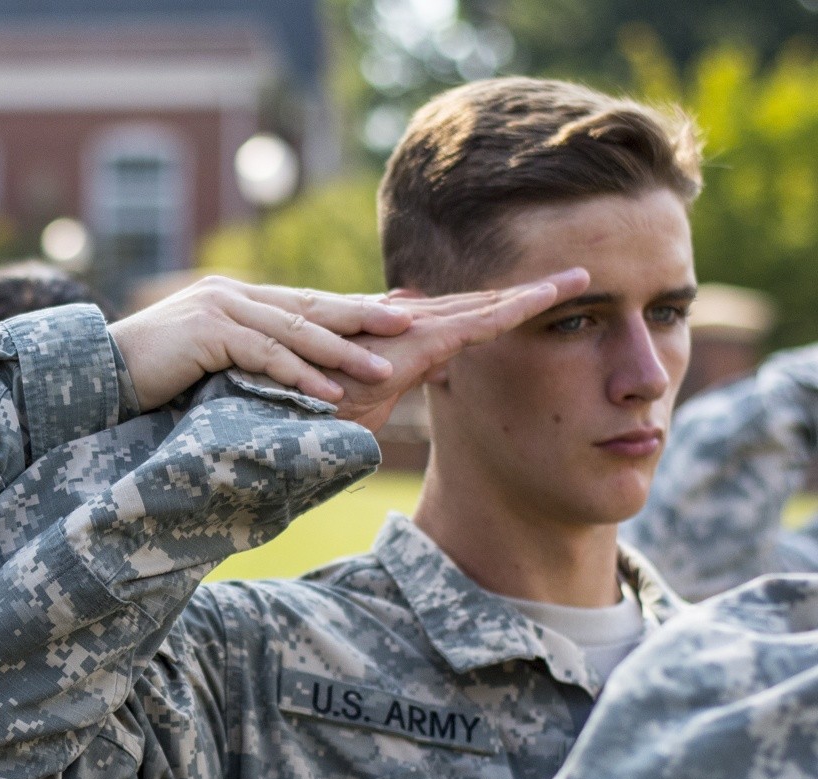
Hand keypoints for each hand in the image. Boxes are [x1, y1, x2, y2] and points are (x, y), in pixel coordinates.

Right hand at [109, 275, 413, 411]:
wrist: (93, 374)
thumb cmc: (144, 378)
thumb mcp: (202, 364)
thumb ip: (239, 360)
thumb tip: (277, 381)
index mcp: (233, 299)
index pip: (302, 303)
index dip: (350, 309)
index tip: (393, 315)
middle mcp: (231, 295)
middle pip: (310, 306)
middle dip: (363, 316)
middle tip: (412, 323)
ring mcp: (219, 308)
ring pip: (296, 329)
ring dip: (343, 351)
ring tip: (384, 368)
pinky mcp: (206, 332)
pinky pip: (265, 354)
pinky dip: (300, 374)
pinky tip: (329, 393)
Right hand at [332, 269, 590, 432]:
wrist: (294, 408)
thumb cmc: (324, 408)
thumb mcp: (378, 396)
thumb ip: (411, 374)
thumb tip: (439, 363)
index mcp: (408, 339)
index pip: (468, 319)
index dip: (507, 308)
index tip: (547, 300)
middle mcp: (413, 324)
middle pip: (483, 304)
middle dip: (531, 291)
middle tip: (579, 275)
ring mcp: (415, 329)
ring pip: (486, 307)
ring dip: (534, 294)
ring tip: (578, 280)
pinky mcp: (417, 341)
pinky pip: (475, 323)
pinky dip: (512, 310)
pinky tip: (544, 300)